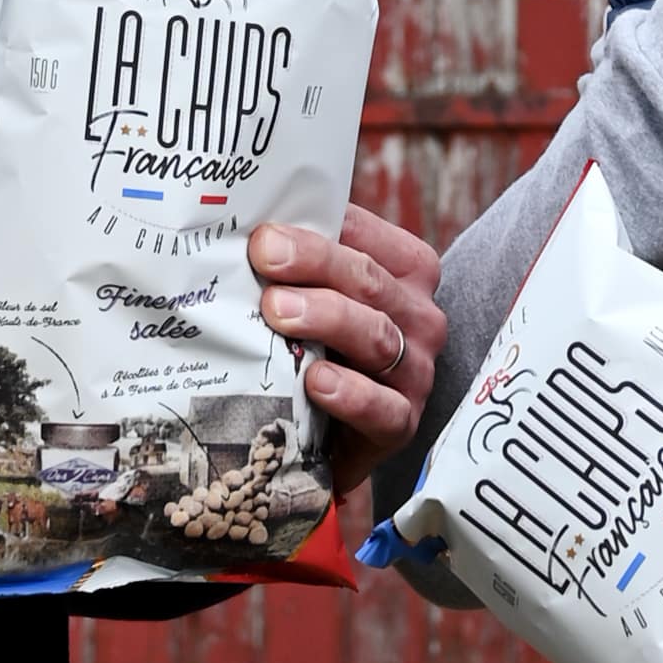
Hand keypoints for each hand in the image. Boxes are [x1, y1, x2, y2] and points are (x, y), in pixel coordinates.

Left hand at [253, 196, 448, 488]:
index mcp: (405, 270)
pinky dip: (350, 392)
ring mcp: (415, 369)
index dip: (316, 229)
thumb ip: (298, 265)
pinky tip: (316, 380)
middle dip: (315, 263)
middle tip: (265, 257)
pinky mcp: (403, 420)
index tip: (265, 229)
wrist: (338, 434)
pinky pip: (384, 407)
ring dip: (326, 318)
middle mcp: (418, 315)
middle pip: (369, 280)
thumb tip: (244, 230)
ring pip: (376, 335)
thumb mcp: (320, 297)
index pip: (364, 235)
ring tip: (277, 312)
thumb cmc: (327, 348)